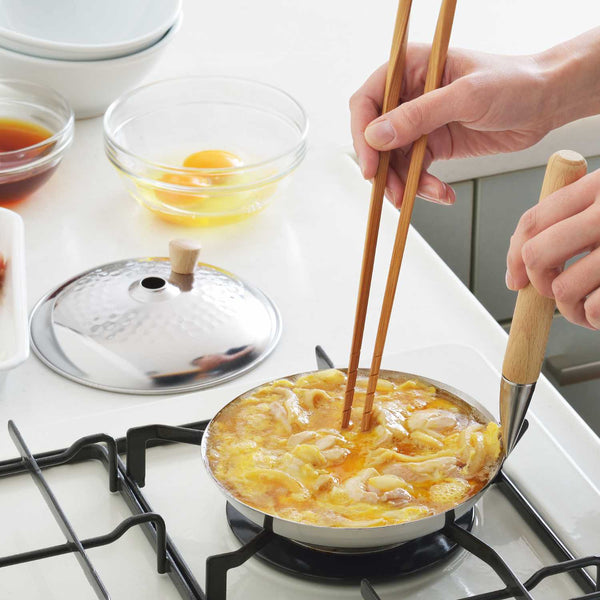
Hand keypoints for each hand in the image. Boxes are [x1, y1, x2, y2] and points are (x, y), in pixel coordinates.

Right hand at [350, 44, 554, 205]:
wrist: (547, 102)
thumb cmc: (514, 83)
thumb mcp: (465, 97)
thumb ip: (419, 115)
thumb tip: (376, 136)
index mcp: (410, 69)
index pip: (367, 101)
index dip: (363, 135)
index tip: (371, 165)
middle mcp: (409, 96)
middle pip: (377, 138)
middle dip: (385, 169)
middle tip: (395, 193)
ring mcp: (421, 123)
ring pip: (395, 160)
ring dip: (407, 183)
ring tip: (431, 194)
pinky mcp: (434, 145)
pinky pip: (416, 172)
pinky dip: (425, 187)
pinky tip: (443, 194)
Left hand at [506, 170, 599, 328]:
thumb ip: (572, 216)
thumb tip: (523, 255)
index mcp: (598, 187)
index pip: (533, 220)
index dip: (514, 255)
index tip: (514, 278)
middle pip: (537, 254)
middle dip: (537, 281)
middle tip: (551, 290)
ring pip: (561, 288)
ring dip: (568, 308)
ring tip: (584, 306)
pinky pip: (593, 308)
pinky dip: (593, 318)